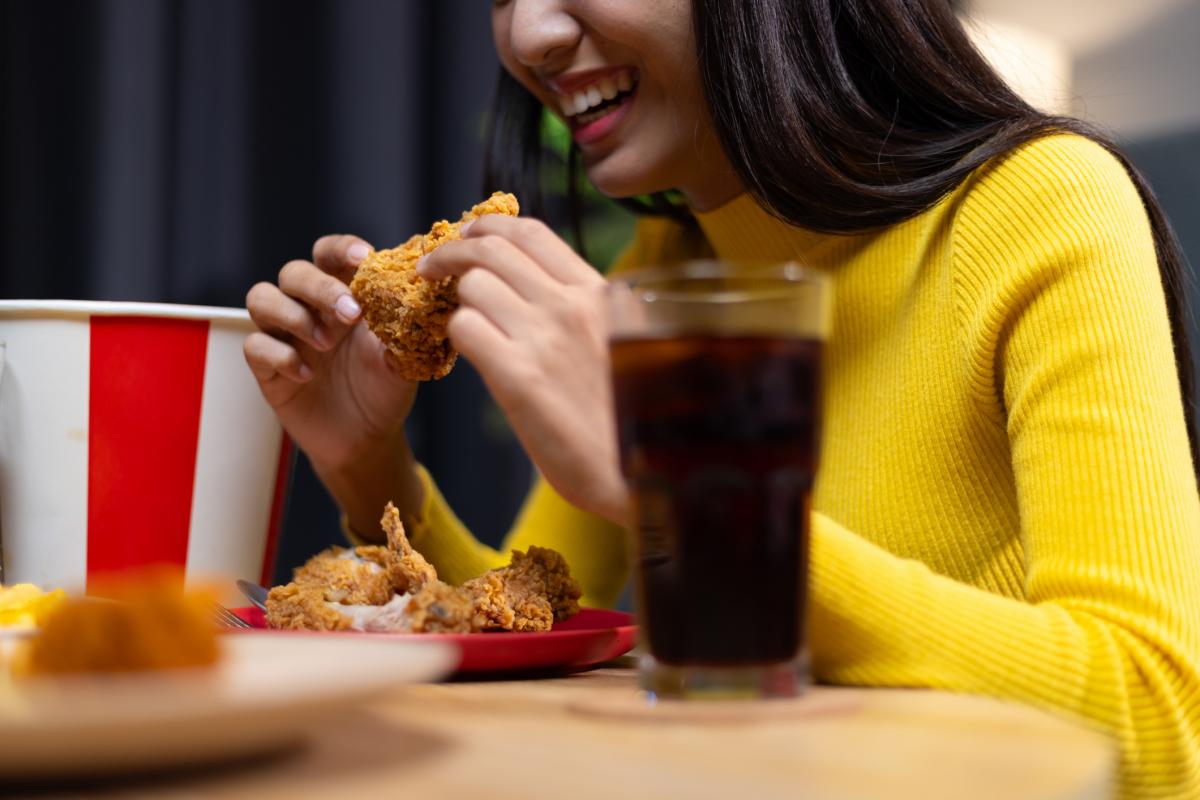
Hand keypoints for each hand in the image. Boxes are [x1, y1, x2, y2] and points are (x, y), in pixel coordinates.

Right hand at [244, 235, 416, 474]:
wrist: (368, 438)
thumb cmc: (385, 388)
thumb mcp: (404, 356)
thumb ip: (408, 322)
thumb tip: (428, 288)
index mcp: (342, 294)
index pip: (329, 253)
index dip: (341, 249)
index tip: (363, 257)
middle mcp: (308, 308)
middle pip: (294, 272)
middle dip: (320, 287)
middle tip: (350, 313)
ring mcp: (285, 336)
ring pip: (261, 298)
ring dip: (293, 314)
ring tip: (327, 344)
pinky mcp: (268, 368)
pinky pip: (255, 345)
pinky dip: (280, 355)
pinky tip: (307, 375)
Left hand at [417, 215, 628, 525]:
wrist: (647, 474)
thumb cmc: (635, 419)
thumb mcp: (626, 345)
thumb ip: (589, 313)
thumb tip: (543, 291)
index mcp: (601, 293)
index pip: (530, 232)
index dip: (487, 227)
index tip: (467, 235)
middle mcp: (573, 305)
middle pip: (491, 249)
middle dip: (451, 252)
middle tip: (431, 268)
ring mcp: (545, 339)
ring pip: (473, 286)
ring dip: (455, 301)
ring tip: (457, 324)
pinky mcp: (520, 379)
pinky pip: (465, 330)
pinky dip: (456, 337)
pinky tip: (467, 355)